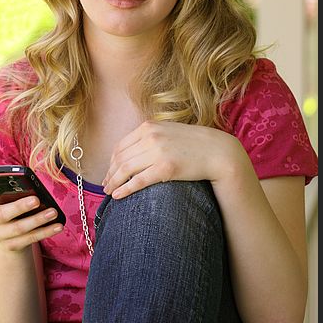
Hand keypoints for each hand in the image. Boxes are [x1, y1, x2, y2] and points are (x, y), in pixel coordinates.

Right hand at [0, 177, 63, 251]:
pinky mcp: (12, 246)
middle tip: (36, 199)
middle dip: (20, 207)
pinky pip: (31, 239)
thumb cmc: (8, 208)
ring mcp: (0, 236)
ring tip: (54, 212)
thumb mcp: (3, 199)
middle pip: (4, 215)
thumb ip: (6, 188)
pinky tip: (58, 226)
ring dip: (39, 221)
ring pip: (20, 229)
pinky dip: (46, 232)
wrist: (6, 236)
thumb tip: (21, 177)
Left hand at [102, 120, 243, 198]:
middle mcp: (150, 136)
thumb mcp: (168, 130)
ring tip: (109, 192)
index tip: (108, 172)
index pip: (121, 145)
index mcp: (149, 126)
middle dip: (110, 173)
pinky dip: (125, 189)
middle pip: (120, 158)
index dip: (111, 161)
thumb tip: (132, 150)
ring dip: (113, 182)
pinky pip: (138, 180)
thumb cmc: (193, 143)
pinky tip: (118, 196)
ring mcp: (158, 152)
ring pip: (125, 169)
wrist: (217, 151)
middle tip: (105, 185)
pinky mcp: (165, 168)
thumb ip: (150, 135)